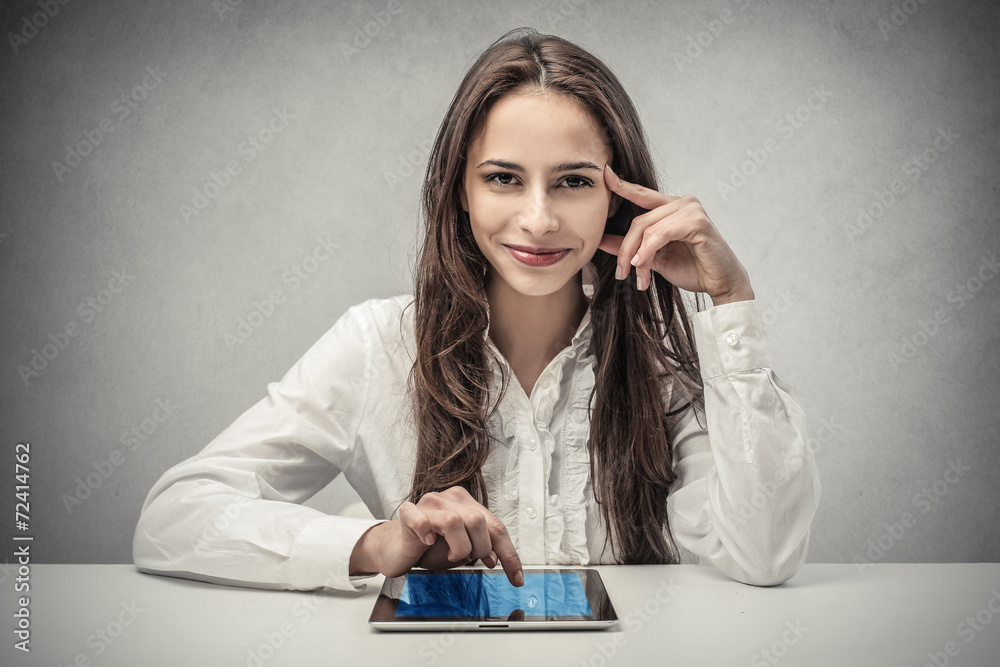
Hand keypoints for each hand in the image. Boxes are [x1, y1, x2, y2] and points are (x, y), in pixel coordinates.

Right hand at [349, 486, 523, 585]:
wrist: (395, 548)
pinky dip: (426, 531)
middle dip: (481, 549)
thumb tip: (499, 559)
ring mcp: (427, 504)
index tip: (516, 577)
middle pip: (478, 521)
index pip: (495, 525)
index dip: (508, 553)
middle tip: (471, 560)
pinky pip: (420, 519)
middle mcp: (448, 499)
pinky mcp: (408, 513)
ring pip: (455, 521)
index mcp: (465, 503)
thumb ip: (481, 547)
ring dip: (458, 547)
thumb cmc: (428, 548)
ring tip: (451, 555)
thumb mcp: (462, 548)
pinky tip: (427, 542)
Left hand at [599, 165, 754, 304]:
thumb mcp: (653, 258)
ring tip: (639, 278)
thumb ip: (630, 247)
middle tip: (622, 273)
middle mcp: (682, 203)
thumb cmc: (692, 269)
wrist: (720, 283)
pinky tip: (643, 266)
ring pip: (647, 229)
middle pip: (639, 221)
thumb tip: (600, 240)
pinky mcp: (697, 221)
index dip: (622, 185)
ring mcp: (691, 209)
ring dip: (638, 257)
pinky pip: (660, 234)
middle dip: (626, 250)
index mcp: (672, 207)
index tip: (604, 173)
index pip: (642, 194)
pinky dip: (648, 251)